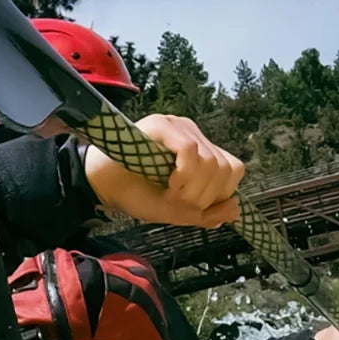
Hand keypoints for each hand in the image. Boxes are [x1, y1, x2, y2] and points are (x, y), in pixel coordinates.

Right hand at [84, 114, 244, 227]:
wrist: (103, 186)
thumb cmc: (137, 195)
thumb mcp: (176, 212)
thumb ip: (205, 213)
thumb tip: (235, 210)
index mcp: (202, 152)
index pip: (233, 169)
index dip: (219, 193)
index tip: (193, 205)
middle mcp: (194, 135)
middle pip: (224, 168)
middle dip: (203, 196)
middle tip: (177, 201)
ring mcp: (179, 127)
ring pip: (210, 161)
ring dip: (191, 188)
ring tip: (169, 192)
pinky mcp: (161, 125)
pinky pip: (189, 150)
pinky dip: (184, 174)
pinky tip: (169, 183)